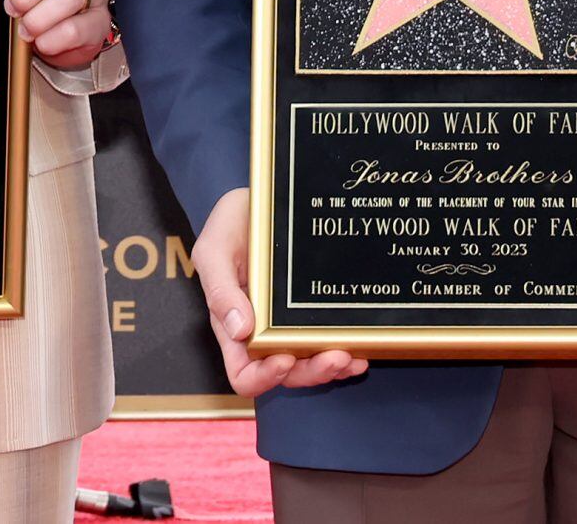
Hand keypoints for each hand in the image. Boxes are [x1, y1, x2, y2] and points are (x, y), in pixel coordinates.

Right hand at [190, 189, 365, 395]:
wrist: (261, 200)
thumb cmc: (230, 224)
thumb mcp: (215, 250)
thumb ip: (219, 288)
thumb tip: (239, 329)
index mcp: (233, 323)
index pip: (243, 372)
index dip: (263, 377)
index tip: (284, 359)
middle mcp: (262, 331)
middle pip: (286, 374)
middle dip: (311, 372)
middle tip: (336, 356)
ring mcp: (289, 324)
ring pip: (310, 364)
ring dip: (332, 367)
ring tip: (352, 356)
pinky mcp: (312, 312)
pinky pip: (328, 343)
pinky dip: (346, 353)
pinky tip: (361, 350)